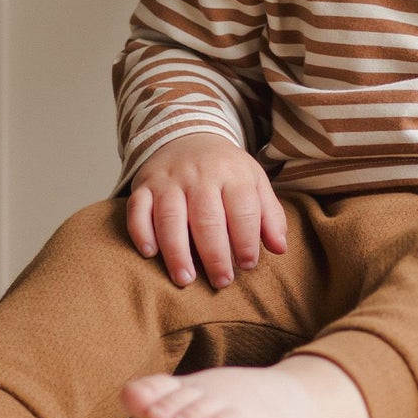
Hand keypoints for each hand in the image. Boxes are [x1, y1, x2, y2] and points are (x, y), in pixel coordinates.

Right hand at [127, 133, 287, 288]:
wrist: (188, 136)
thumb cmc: (225, 170)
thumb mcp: (254, 182)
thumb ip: (270, 215)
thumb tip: (280, 248)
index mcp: (232, 174)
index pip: (242, 210)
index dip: (246, 240)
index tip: (248, 265)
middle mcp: (199, 175)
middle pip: (206, 218)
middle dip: (215, 254)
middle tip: (221, 282)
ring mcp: (169, 180)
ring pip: (170, 217)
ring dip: (177, 252)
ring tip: (186, 279)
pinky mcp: (144, 186)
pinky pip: (137, 209)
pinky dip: (141, 232)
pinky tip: (150, 254)